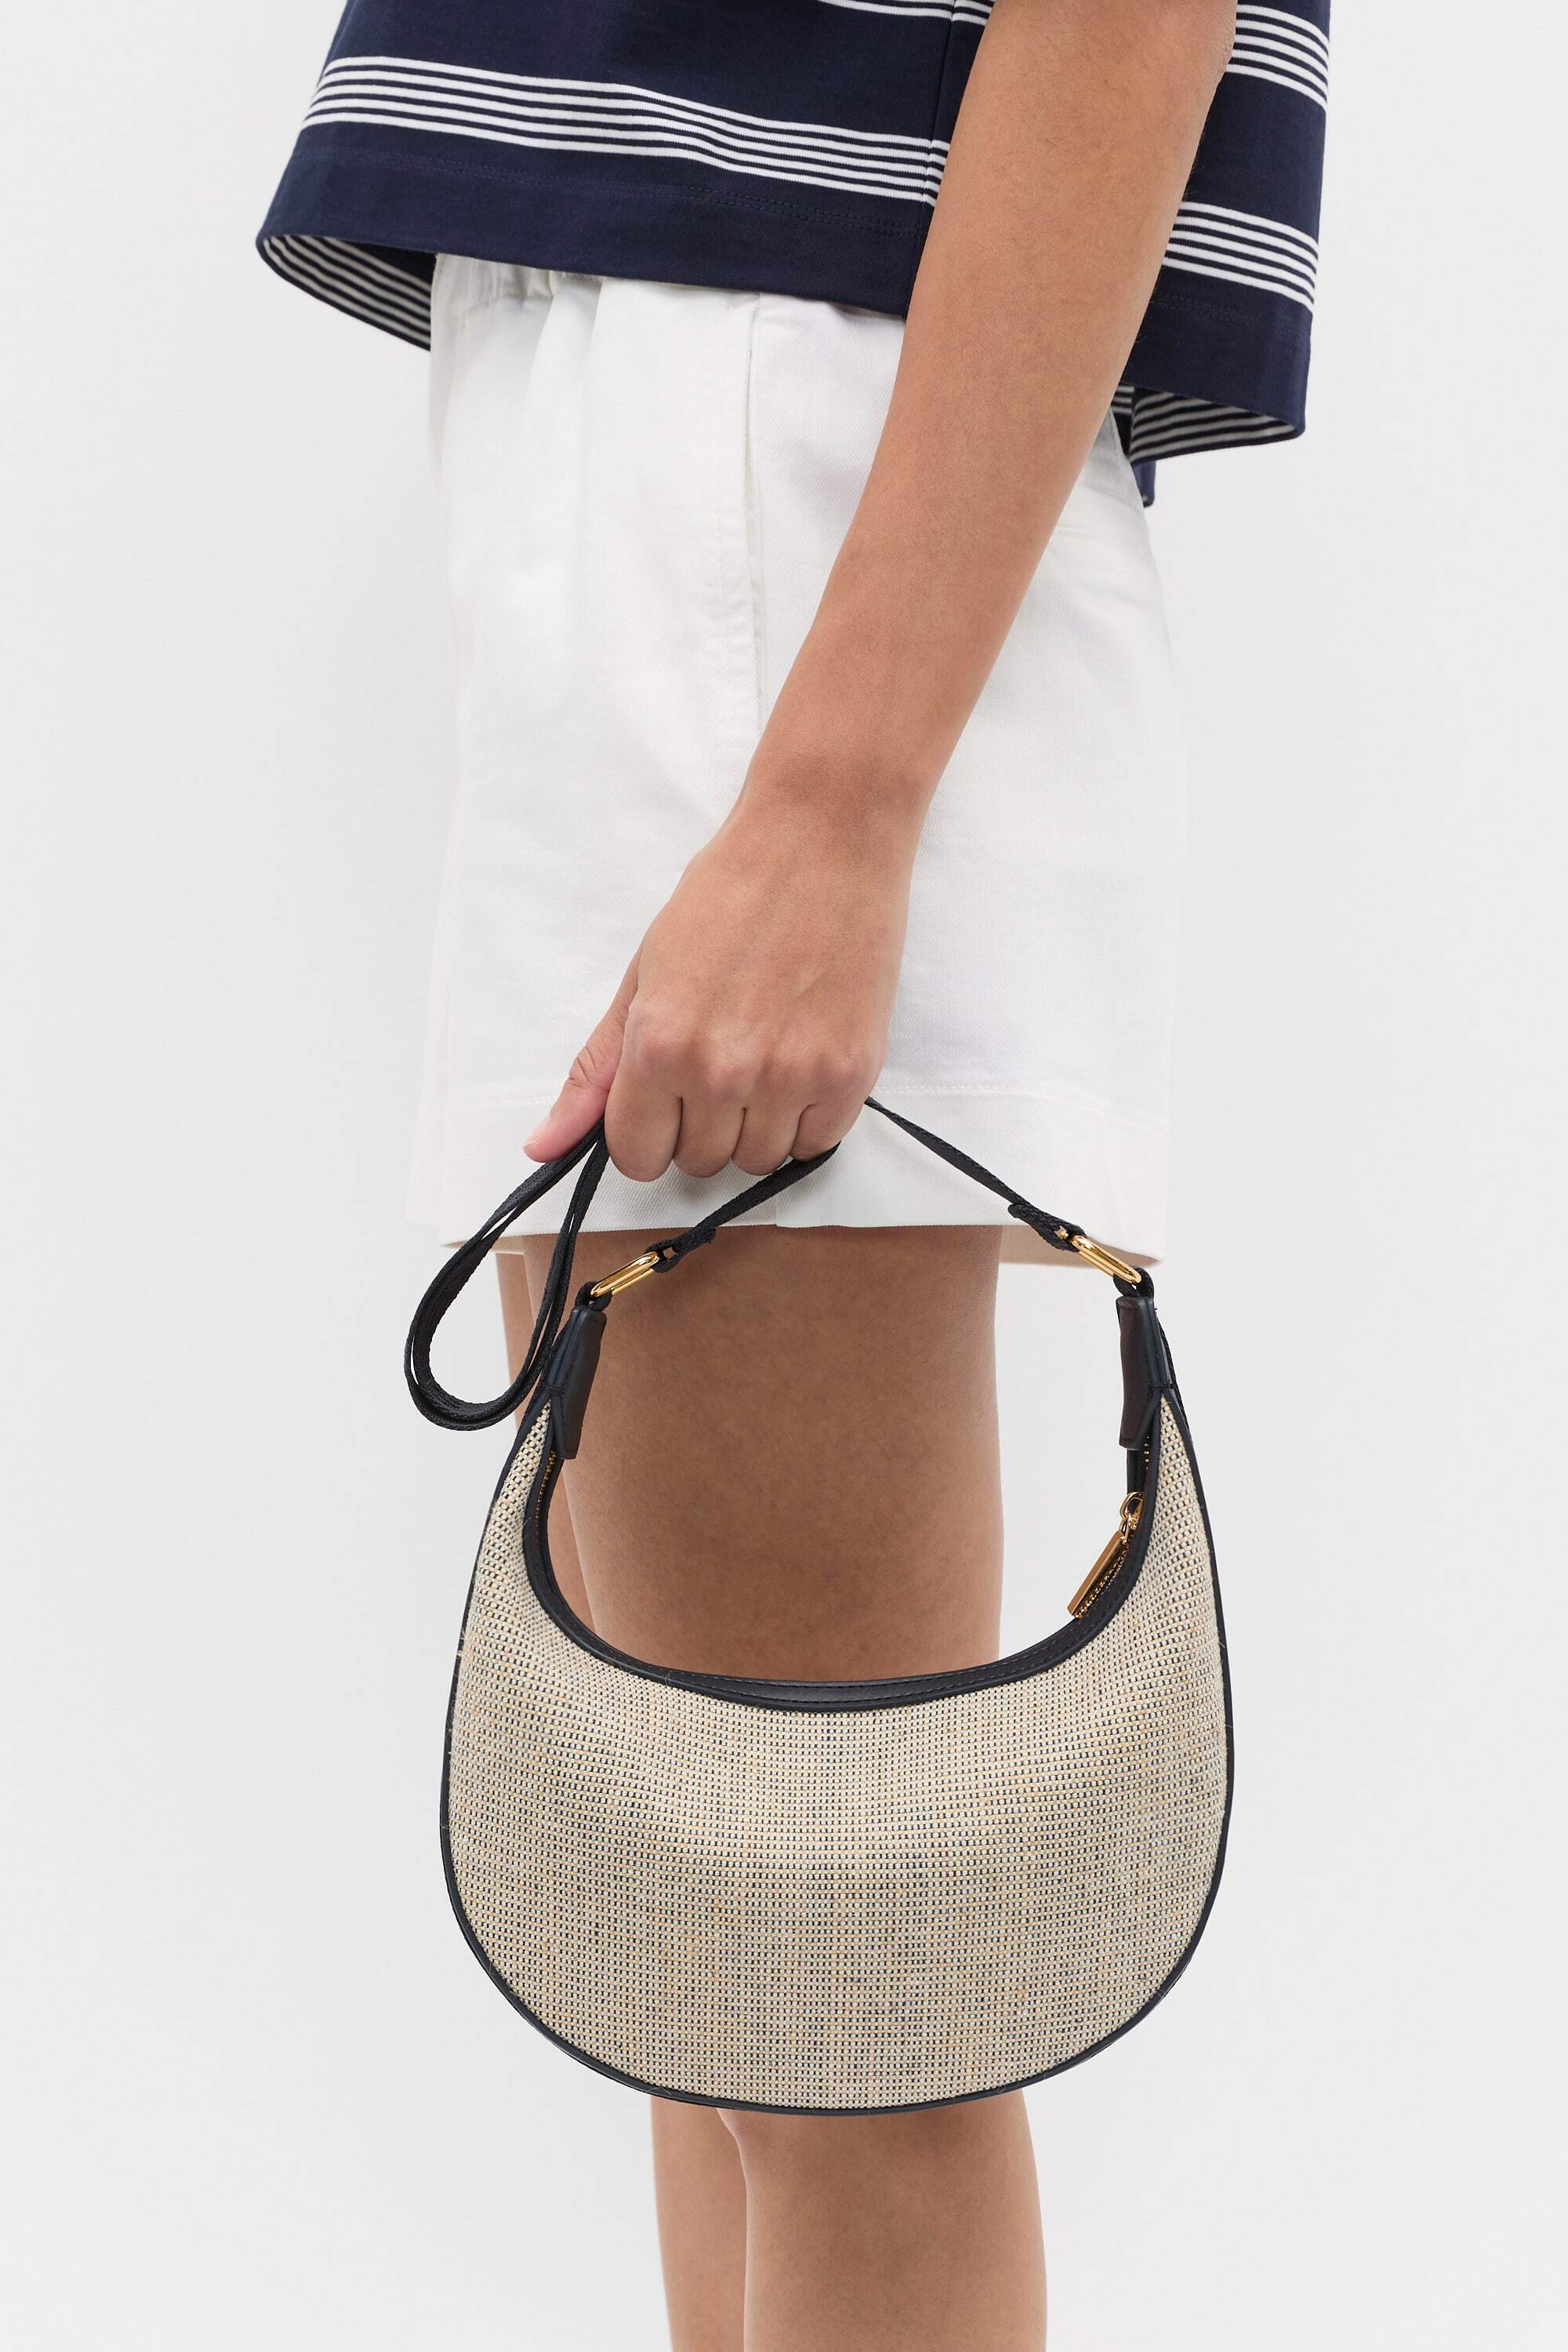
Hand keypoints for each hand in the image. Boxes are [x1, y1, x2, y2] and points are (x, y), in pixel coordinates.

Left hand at [524, 782, 917, 1179]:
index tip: (664, 1104)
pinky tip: (802, 1060)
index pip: (637, 1156)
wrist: (822, 838)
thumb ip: (596, 1070)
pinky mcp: (851, 1073)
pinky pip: (816, 1144)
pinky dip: (808, 1117)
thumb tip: (543, 1147)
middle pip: (700, 1163)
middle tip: (721, 1057)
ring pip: (759, 1160)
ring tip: (764, 1054)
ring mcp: (791, 1076)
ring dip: (756, 1125)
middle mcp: (722, 1070)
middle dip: (701, 1125)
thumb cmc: (729, 895)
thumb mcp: (643, 976)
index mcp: (659, 1044)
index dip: (647, 1133)